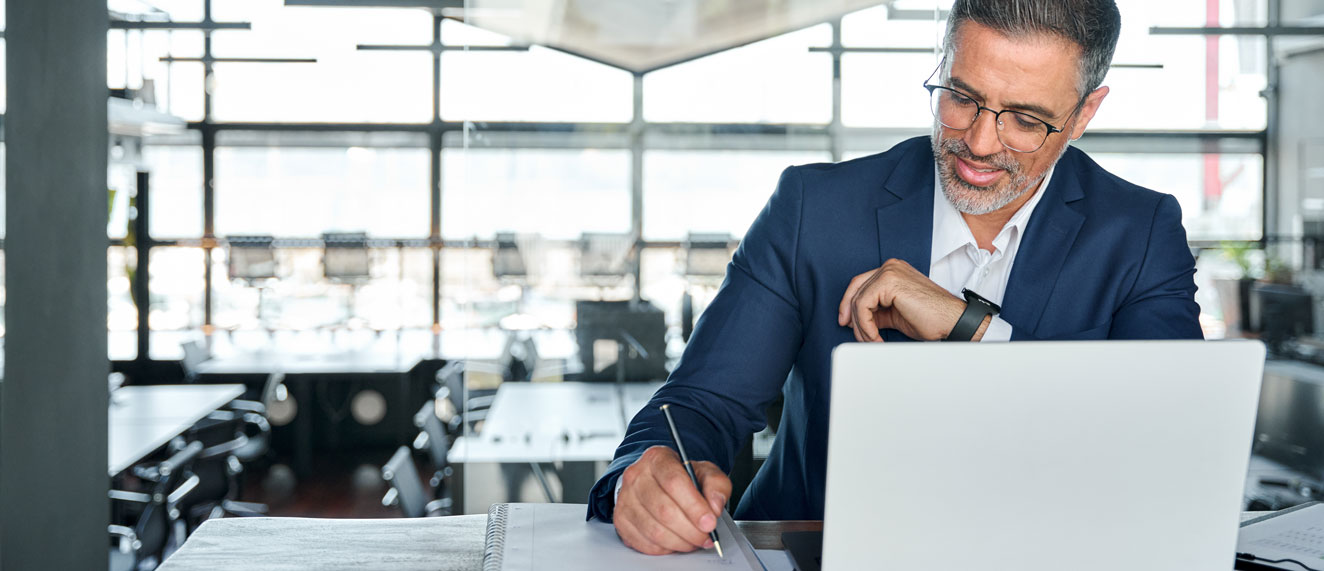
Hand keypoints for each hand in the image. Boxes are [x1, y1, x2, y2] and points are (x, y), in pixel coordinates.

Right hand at [614, 445, 731, 555]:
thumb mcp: (704, 473)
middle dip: (690, 530)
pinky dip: (665, 548)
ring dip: (680, 542)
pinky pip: (645, 543)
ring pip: (654, 530)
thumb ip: (716, 485)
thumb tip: (715, 506)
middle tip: (706, 536)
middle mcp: (636, 476)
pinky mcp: (621, 520)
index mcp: (657, 458)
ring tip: (694, 540)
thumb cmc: (680, 478)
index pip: (674, 482)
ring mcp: (625, 499)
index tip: (710, 522)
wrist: (656, 483)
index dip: (694, 506)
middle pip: (664, 510)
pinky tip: (676, 541)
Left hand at [837, 258, 971, 341]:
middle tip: (852, 333)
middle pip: (856, 288)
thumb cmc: (931, 319)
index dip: (850, 304)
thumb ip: (876, 312)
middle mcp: (891, 267)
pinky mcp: (889, 281)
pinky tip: (875, 336)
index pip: (861, 284)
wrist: (952, 321)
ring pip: (859, 299)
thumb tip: (856, 321)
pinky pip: (864, 305)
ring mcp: (890, 271)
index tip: (848, 323)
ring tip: (871, 340)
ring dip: (861, 325)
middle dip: (850, 314)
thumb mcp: (895, 315)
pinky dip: (865, 325)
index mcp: (893, 271)